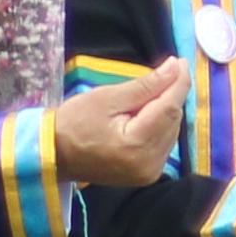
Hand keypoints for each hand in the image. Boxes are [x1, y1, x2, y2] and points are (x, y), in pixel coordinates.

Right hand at [48, 63, 190, 191]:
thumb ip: (146, 85)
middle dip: (170, 95)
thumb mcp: (107, 98)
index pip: (170, 108)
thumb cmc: (74, 122)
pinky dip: (159, 126)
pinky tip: (145, 115)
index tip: (182, 62)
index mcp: (138, 144)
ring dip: (165, 110)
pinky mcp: (147, 174)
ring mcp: (150, 172)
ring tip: (146, 97)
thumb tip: (176, 67)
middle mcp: (150, 163)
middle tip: (161, 75)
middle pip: (173, 120)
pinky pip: (163, 143)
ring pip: (171, 131)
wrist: (53, 155)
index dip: (179, 83)